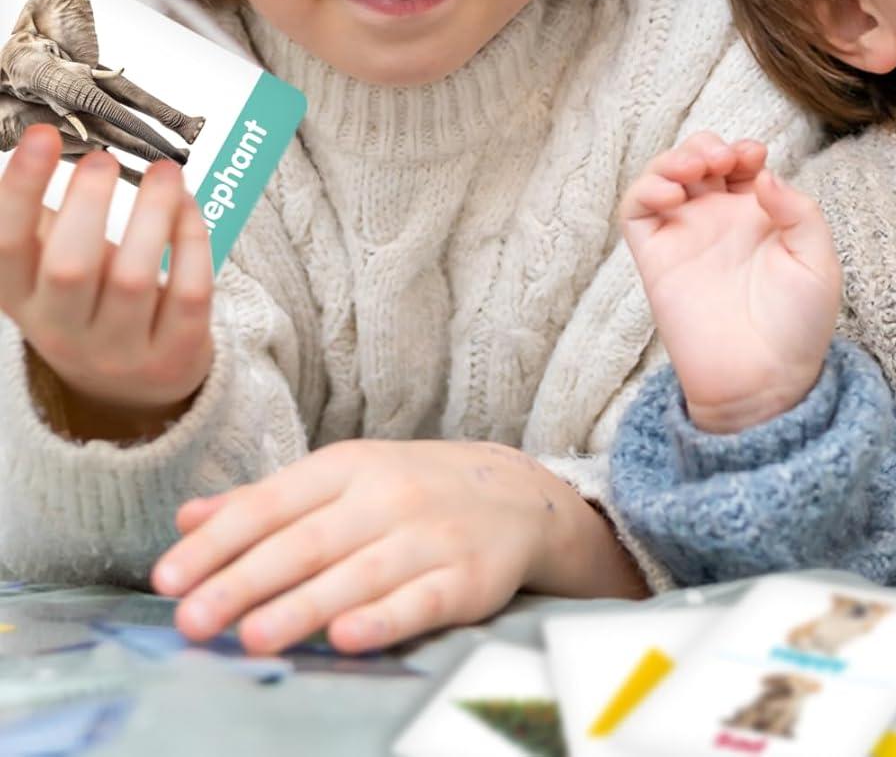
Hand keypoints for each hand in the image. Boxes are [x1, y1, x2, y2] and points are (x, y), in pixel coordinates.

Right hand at [0, 125, 212, 434]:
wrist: (135, 389)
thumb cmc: (91, 303)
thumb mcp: (49, 272)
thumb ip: (43, 220)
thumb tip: (35, 140)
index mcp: (23, 301)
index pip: (6, 248)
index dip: (20, 192)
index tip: (42, 135)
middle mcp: (63, 331)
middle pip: (68, 269)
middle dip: (87, 205)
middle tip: (103, 157)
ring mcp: (120, 349)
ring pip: (133, 279)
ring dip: (150, 214)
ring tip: (165, 169)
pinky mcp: (175, 352)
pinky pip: (187, 291)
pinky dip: (191, 242)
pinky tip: (189, 207)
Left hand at [153, 439, 637, 654]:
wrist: (518, 494)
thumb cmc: (412, 491)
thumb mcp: (343, 478)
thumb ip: (267, 501)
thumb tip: (186, 518)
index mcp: (349, 467)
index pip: (273, 502)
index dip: (219, 540)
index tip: (168, 578)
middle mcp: (387, 496)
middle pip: (308, 540)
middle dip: (245, 580)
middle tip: (192, 619)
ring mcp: (430, 536)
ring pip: (358, 574)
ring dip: (303, 606)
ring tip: (250, 638)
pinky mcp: (467, 577)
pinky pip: (422, 601)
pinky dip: (385, 619)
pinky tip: (347, 638)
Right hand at [621, 131, 839, 433]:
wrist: (764, 382)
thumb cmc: (798, 327)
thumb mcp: (818, 262)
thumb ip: (800, 212)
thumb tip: (764, 176)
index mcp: (759, 217)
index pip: (741, 163)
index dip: (743, 148)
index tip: (755, 156)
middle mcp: (718, 221)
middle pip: (699, 160)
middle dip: (706, 144)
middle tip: (723, 160)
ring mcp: (685, 237)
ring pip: (664, 176)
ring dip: (674, 158)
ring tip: (696, 168)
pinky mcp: (655, 258)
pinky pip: (636, 212)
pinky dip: (646, 189)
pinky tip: (673, 195)